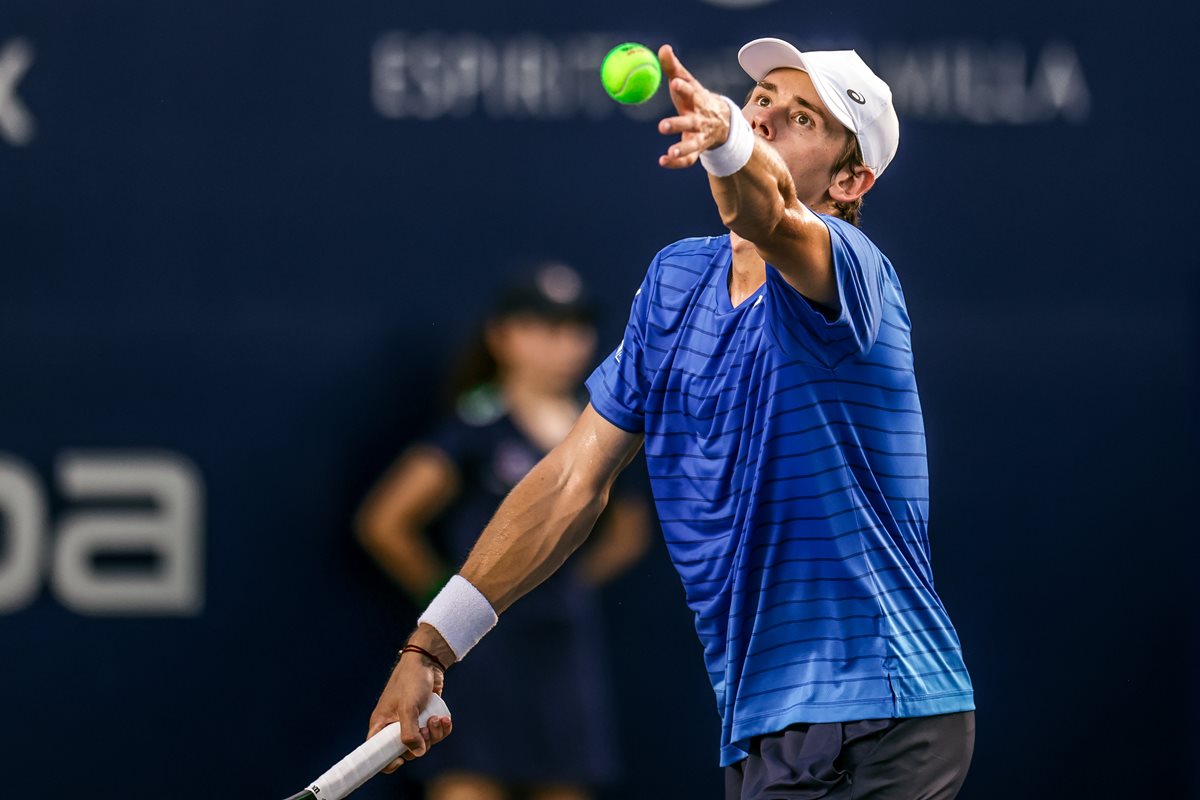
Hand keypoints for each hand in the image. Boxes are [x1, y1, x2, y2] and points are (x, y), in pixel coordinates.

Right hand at [367, 645, 453, 771]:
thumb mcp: (408, 707)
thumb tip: (417, 752)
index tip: (400, 761)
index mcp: (382, 724)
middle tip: (425, 728)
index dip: (386, 762)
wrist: (427, 662)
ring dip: (435, 735)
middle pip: (407, 751)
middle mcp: (395, 726)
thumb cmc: (411, 680)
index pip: (377, 752)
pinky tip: (444, 718)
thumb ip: (409, 732)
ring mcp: (412, 722)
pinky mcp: (426, 718)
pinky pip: (435, 734)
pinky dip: (442, 729)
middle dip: (421, 744)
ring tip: (437, 718)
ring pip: (424, 743)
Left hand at [656, 44, 734, 168]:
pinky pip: (688, 160)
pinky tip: (662, 161)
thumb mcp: (688, 83)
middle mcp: (700, 119)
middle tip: (662, 126)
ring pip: (693, 145)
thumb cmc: (697, 99)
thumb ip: (674, 68)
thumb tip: (663, 48)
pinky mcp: (696, 151)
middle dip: (678, 124)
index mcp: (698, 100)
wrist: (722, 122)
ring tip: (671, 152)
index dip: (684, 88)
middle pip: (691, 122)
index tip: (676, 83)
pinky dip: (676, 163)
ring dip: (682, 149)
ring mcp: (700, 137)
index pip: (692, 92)